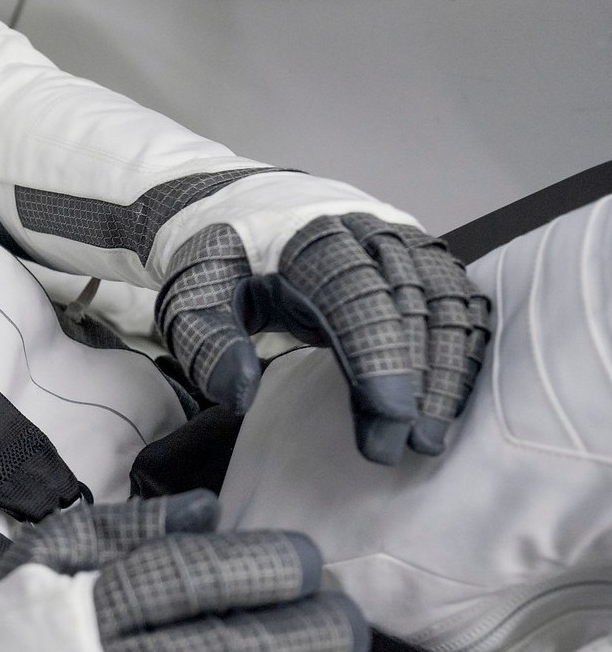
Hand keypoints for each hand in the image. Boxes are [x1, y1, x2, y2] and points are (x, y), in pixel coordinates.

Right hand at [0, 490, 367, 651]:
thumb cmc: (21, 617)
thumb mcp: (47, 554)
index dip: (249, 569)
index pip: (179, 581)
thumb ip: (119, 528)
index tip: (307, 559)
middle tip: (349, 618)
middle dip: (295, 635)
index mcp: (89, 604)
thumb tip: (205, 510)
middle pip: (218, 650)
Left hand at [157, 214, 491, 462]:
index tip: (388, 419)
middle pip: (409, 301)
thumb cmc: (220, 260)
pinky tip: (453, 396)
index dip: (377, 356)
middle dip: (418, 377)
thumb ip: (206, 342)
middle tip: (409, 445)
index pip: (354, 293)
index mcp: (305, 235)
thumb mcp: (189, 296)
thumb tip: (241, 394)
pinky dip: (462, 347)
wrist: (243, 206)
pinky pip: (457, 297)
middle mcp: (363, 228)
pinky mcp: (420, 252)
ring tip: (433, 436)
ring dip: (449, 369)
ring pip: (445, 299)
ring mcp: (398, 237)